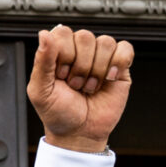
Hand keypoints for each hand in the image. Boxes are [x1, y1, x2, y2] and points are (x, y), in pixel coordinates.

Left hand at [27, 26, 133, 153]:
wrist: (79, 133)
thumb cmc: (58, 113)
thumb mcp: (40, 90)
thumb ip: (42, 61)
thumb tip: (44, 34)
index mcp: (58, 52)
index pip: (63, 33)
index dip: (63, 54)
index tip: (61, 75)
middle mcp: (80, 51)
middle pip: (85, 36)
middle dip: (80, 66)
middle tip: (76, 85)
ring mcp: (101, 57)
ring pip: (105, 42)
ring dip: (96, 70)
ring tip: (90, 86)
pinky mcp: (120, 66)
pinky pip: (125, 49)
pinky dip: (118, 63)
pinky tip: (109, 78)